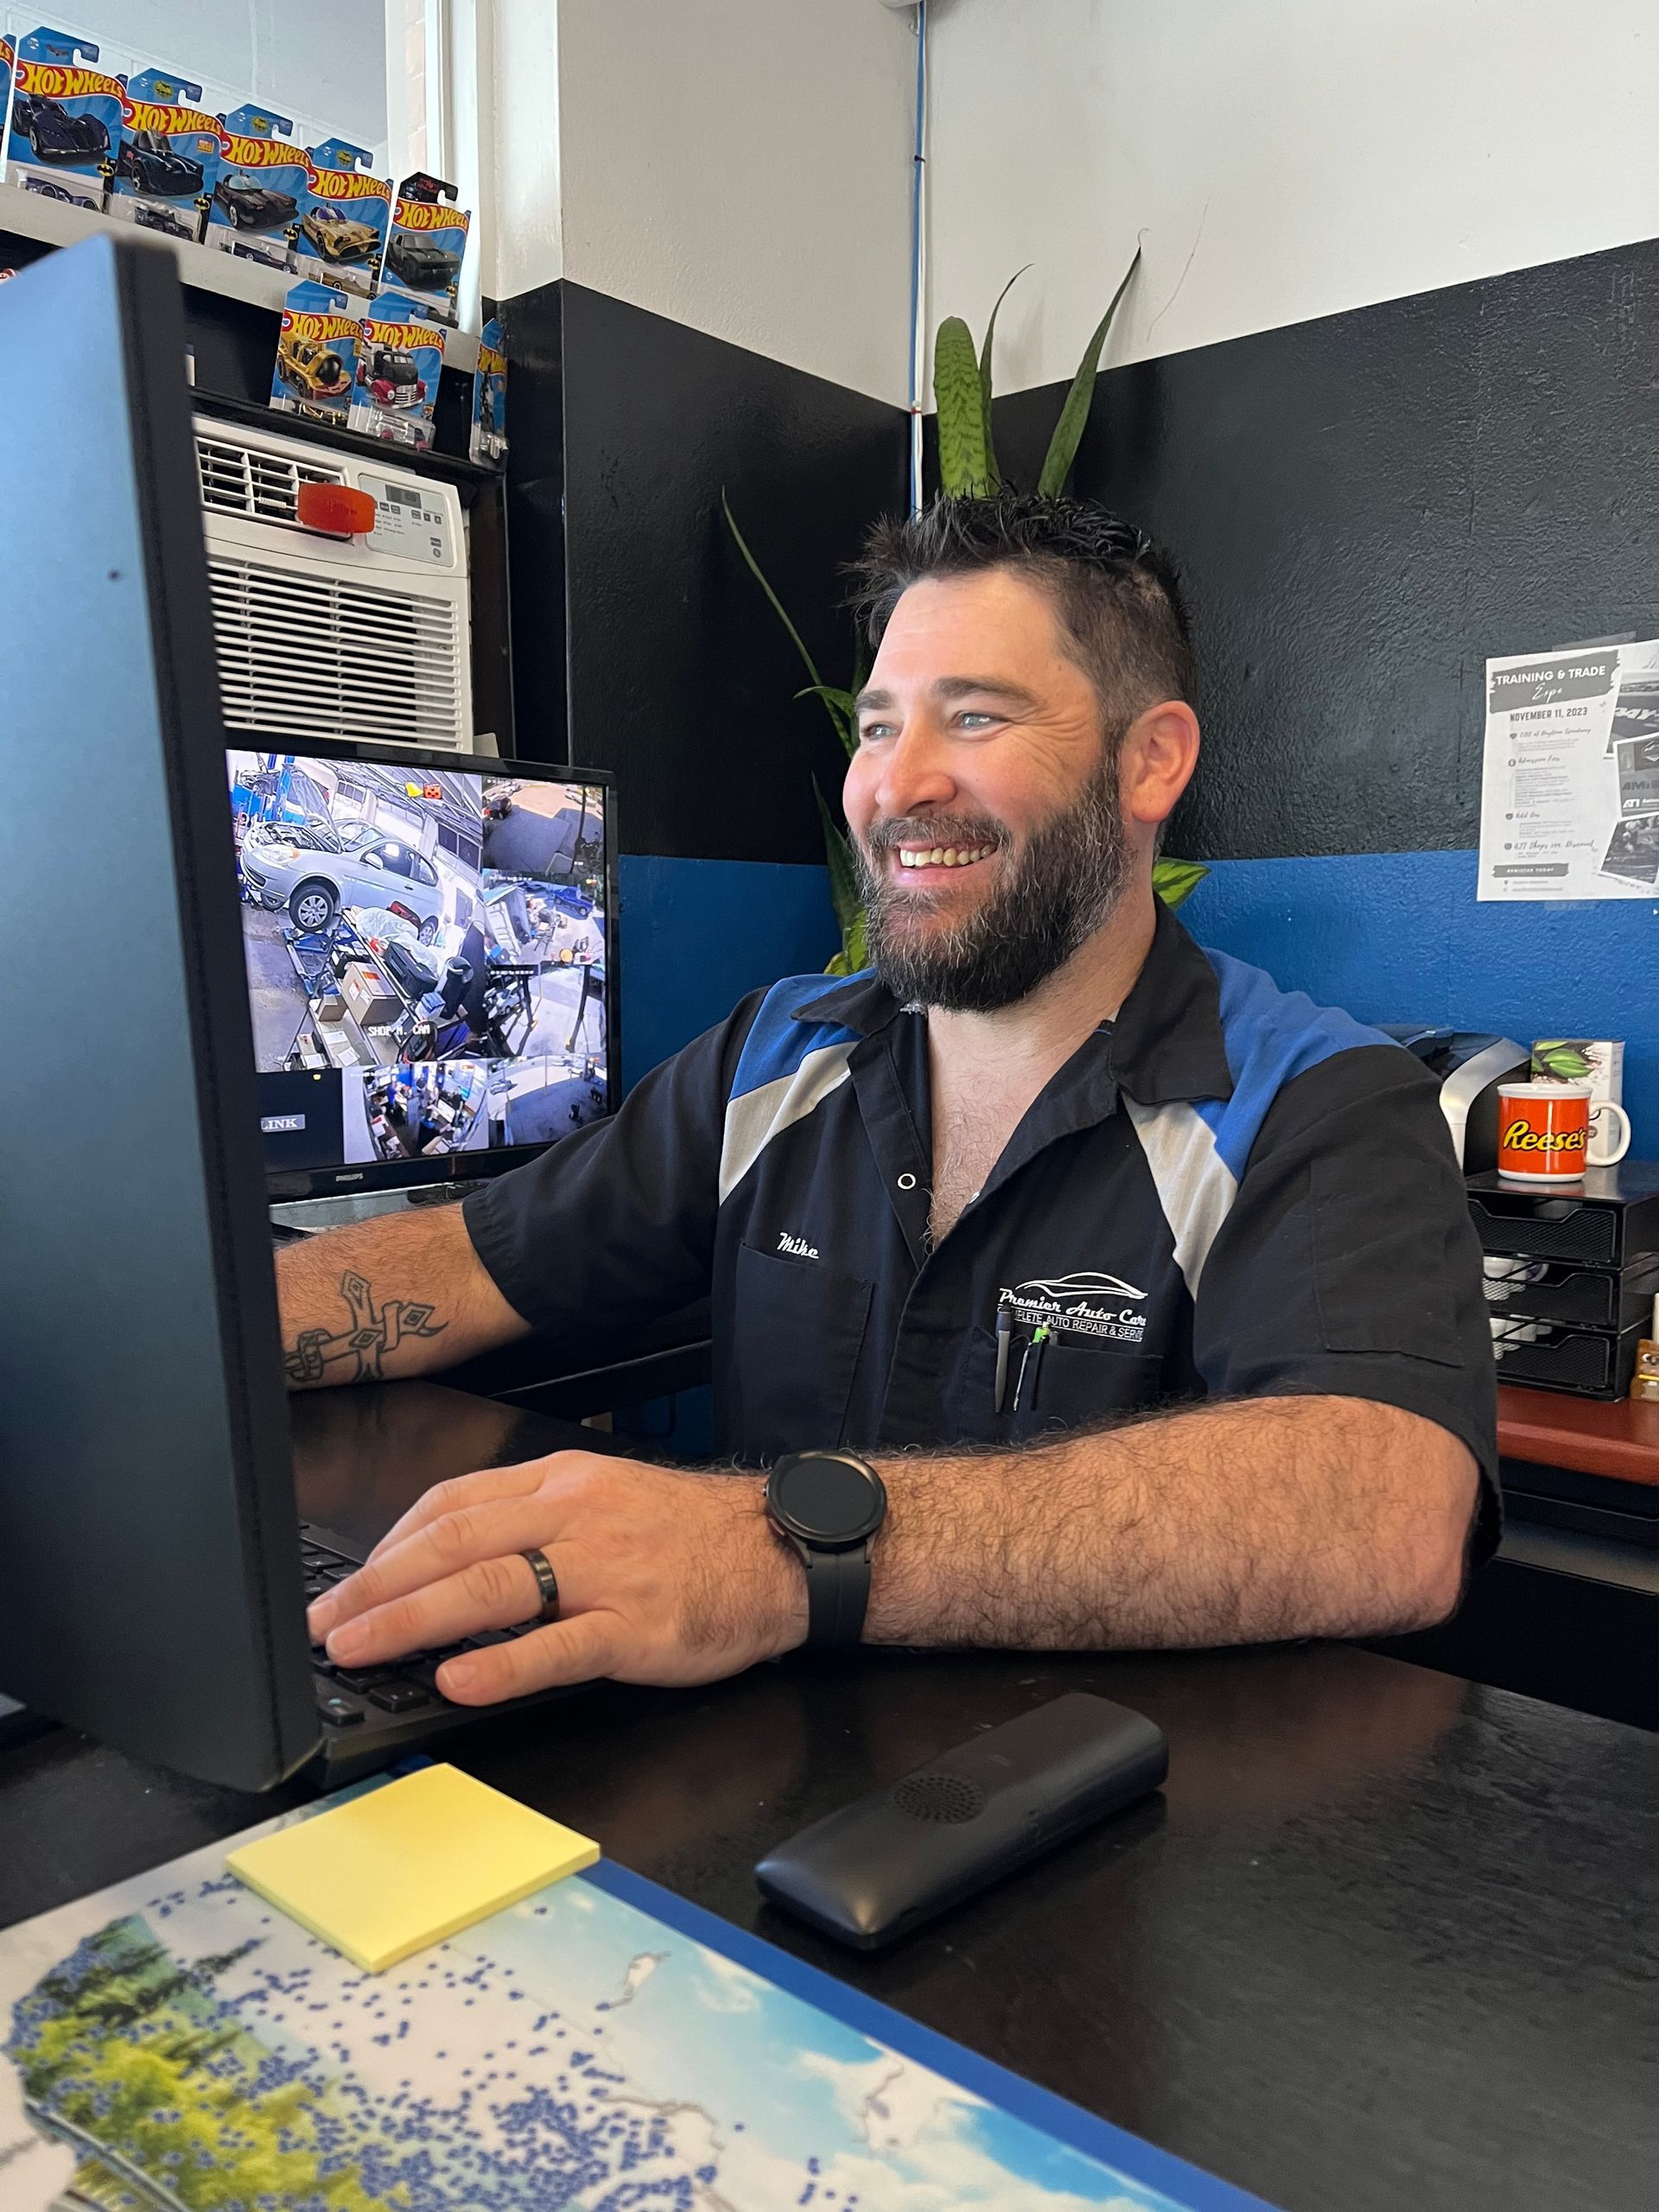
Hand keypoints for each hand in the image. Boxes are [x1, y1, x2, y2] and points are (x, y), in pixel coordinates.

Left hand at [305, 1452, 806, 1703]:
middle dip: (376, 1585)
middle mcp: (576, 1518)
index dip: (390, 1546)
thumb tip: (451, 1562)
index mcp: (563, 1484)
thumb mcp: (608, 1501)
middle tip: (324, 1623)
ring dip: (412, 1618)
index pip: (454, 1504)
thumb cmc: (692, 1537)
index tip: (347, 1583)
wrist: (782, 1551)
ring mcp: (606, 1571)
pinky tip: (458, 1680)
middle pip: (456, 1541)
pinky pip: (559, 1646)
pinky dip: (503, 1665)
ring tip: (359, 1647)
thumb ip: (536, 1523)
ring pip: (492, 1586)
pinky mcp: (637, 1626)